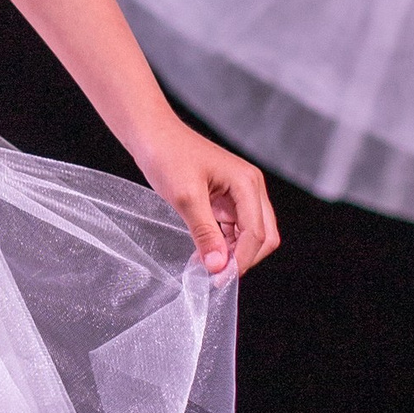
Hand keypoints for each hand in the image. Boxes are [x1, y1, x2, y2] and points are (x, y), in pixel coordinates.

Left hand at [141, 117, 278, 278]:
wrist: (150, 134)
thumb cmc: (167, 155)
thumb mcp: (185, 197)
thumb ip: (205, 233)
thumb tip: (218, 266)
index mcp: (247, 183)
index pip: (256, 233)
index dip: (242, 259)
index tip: (219, 278)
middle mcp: (250, 187)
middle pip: (263, 235)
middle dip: (243, 257)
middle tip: (215, 276)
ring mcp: (240, 193)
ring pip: (250, 234)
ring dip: (233, 252)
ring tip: (205, 266)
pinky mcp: (227, 198)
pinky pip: (234, 228)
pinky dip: (224, 243)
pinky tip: (204, 252)